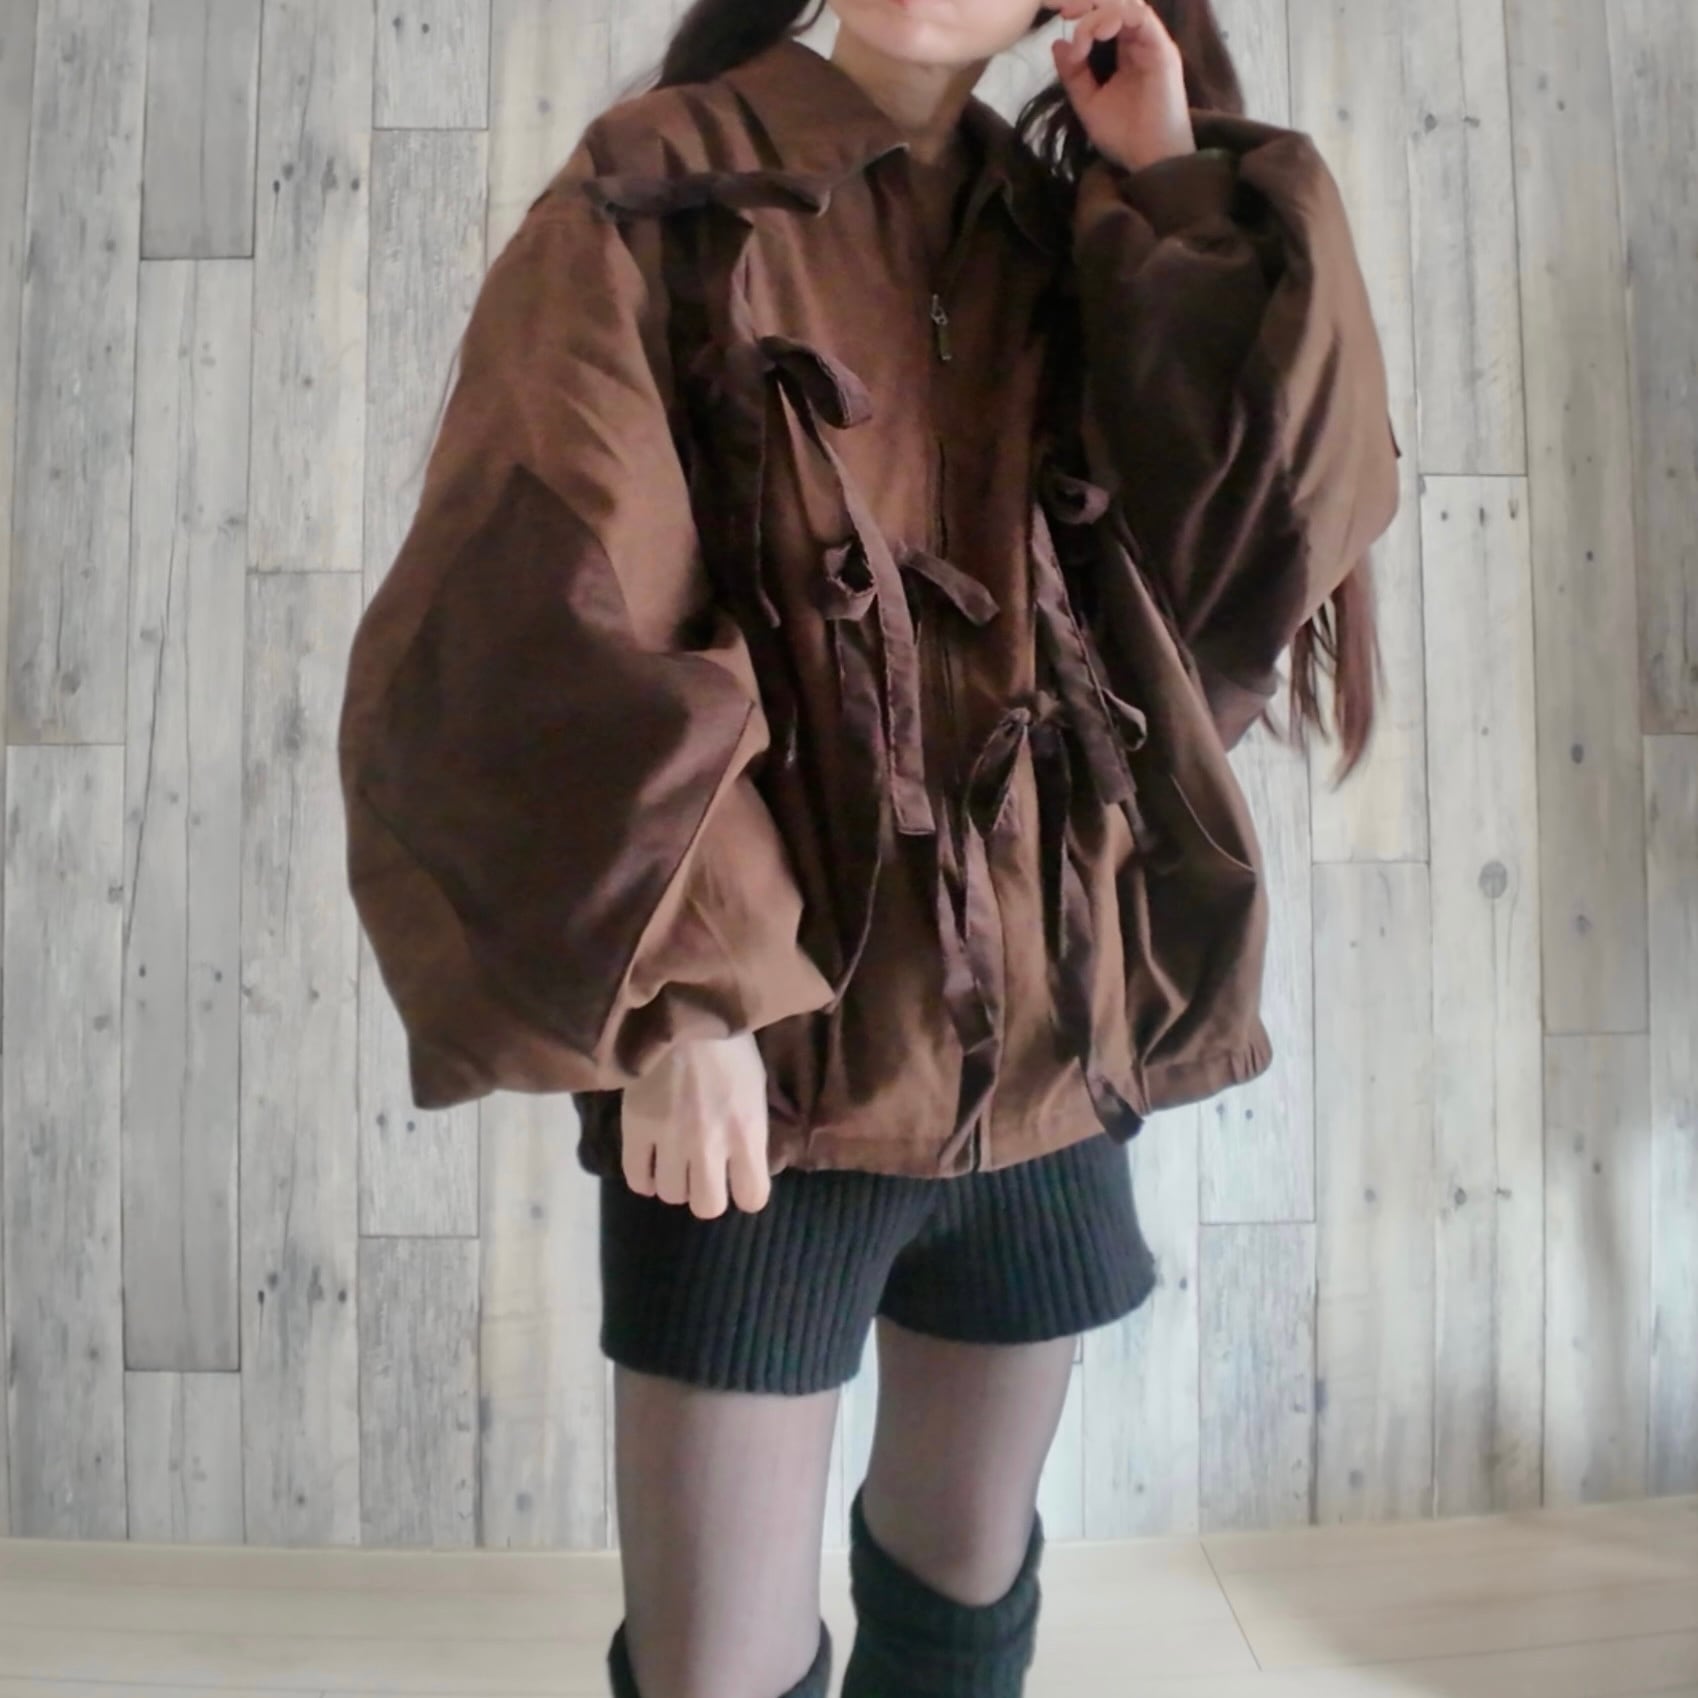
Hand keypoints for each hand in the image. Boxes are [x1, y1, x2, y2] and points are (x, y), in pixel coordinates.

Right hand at [621, 1031, 773, 1218]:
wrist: (681, 1010)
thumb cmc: (728, 1044)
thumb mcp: (755, 1087)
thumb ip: (751, 1130)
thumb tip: (746, 1163)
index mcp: (747, 1131)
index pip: (753, 1197)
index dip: (746, 1192)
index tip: (740, 1180)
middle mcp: (710, 1144)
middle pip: (707, 1206)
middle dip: (707, 1193)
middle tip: (703, 1173)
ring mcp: (669, 1140)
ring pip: (671, 1195)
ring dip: (674, 1181)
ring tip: (675, 1160)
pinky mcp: (635, 1129)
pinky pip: (637, 1179)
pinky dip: (644, 1177)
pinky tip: (650, 1162)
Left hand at [1050, 0, 1196, 173]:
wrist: (1148, 160)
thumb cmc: (1123, 136)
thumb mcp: (1088, 103)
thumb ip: (1073, 74)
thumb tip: (1057, 43)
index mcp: (1125, 52)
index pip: (1106, 15)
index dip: (1083, 11)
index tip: (1061, 15)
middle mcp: (1140, 42)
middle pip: (1117, 3)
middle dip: (1089, 3)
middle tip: (1067, 11)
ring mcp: (1152, 44)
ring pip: (1128, 4)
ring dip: (1100, 10)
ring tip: (1083, 32)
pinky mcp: (1162, 50)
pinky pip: (1142, 16)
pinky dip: (1117, 16)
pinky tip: (1099, 33)